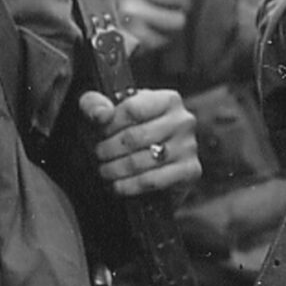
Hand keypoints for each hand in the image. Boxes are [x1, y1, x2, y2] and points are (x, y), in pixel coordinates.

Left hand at [81, 88, 202, 197]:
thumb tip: (101, 115)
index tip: (98, 133)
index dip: (109, 124)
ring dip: (115, 169)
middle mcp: (183, 120)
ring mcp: (189, 147)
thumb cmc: (130, 131)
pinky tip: (117, 185)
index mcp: (168, 100)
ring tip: (104, 170)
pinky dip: (129, 186)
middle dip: (108, 149)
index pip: (132, 109)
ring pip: (141, 161)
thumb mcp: (110, 112)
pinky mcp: (190, 171)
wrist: (153, 162)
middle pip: (134, 137)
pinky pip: (152, 181)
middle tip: (98, 155)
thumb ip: (95, 104)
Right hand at [114, 0, 210, 51]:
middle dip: (183, 4)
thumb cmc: (107, 4)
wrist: (77, 29)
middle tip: (177, 10)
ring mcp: (129, 12)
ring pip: (177, 20)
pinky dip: (161, 41)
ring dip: (174, 25)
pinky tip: (150, 37)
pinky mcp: (131, 35)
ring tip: (160, 25)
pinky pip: (163, 40)